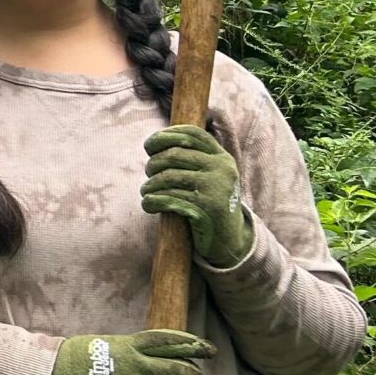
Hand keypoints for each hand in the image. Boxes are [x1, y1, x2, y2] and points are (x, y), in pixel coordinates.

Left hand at [142, 124, 255, 265]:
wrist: (230, 239)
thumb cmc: (210, 203)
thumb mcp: (209, 177)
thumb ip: (192, 159)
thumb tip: (155, 142)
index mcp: (222, 158)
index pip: (192, 134)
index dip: (166, 135)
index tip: (149, 146)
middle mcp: (222, 169)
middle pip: (174, 154)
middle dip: (154, 163)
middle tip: (148, 174)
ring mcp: (216, 188)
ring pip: (169, 177)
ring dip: (150, 185)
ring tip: (145, 191)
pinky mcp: (207, 208)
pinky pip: (170, 198)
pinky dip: (153, 201)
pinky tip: (148, 204)